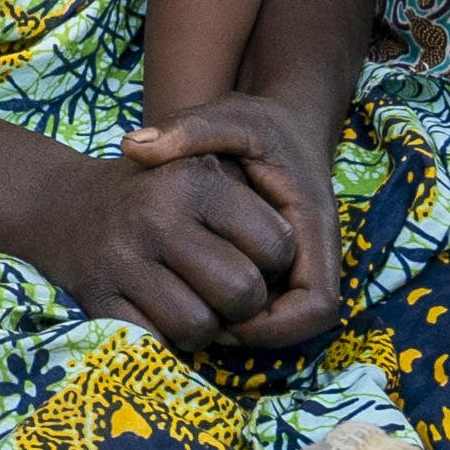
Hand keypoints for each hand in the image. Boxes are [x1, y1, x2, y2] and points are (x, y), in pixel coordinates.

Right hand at [14, 100, 305, 351]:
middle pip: (242, 294)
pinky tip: (158, 315)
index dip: (274, 261)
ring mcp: (123, 259)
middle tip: (225, 289)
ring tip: (191, 302)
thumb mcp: (201, 162)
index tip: (251, 253)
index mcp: (195, 181)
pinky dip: (165, 341)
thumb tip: (294, 262)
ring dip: (204, 329)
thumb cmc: (154, 191)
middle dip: (244, 304)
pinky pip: (154, 344)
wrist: (59, 204)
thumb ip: (253, 197)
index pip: (276, 246)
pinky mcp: (97, 298)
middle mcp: (157, 216)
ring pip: (200, 328)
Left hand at [126, 90, 344, 348]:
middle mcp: (313, 250)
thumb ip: (187, 129)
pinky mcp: (284, 264)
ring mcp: (301, 261)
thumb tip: (132, 146)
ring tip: (194, 314)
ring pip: (286, 319)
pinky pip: (272, 306)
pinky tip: (198, 298)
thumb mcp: (226, 117)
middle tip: (201, 327)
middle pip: (302, 322)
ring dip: (246, 326)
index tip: (225, 320)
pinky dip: (241, 312)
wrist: (286, 124)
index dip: (276, 326)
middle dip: (255, 332)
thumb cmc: (259, 123)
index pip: (317, 305)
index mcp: (312, 224)